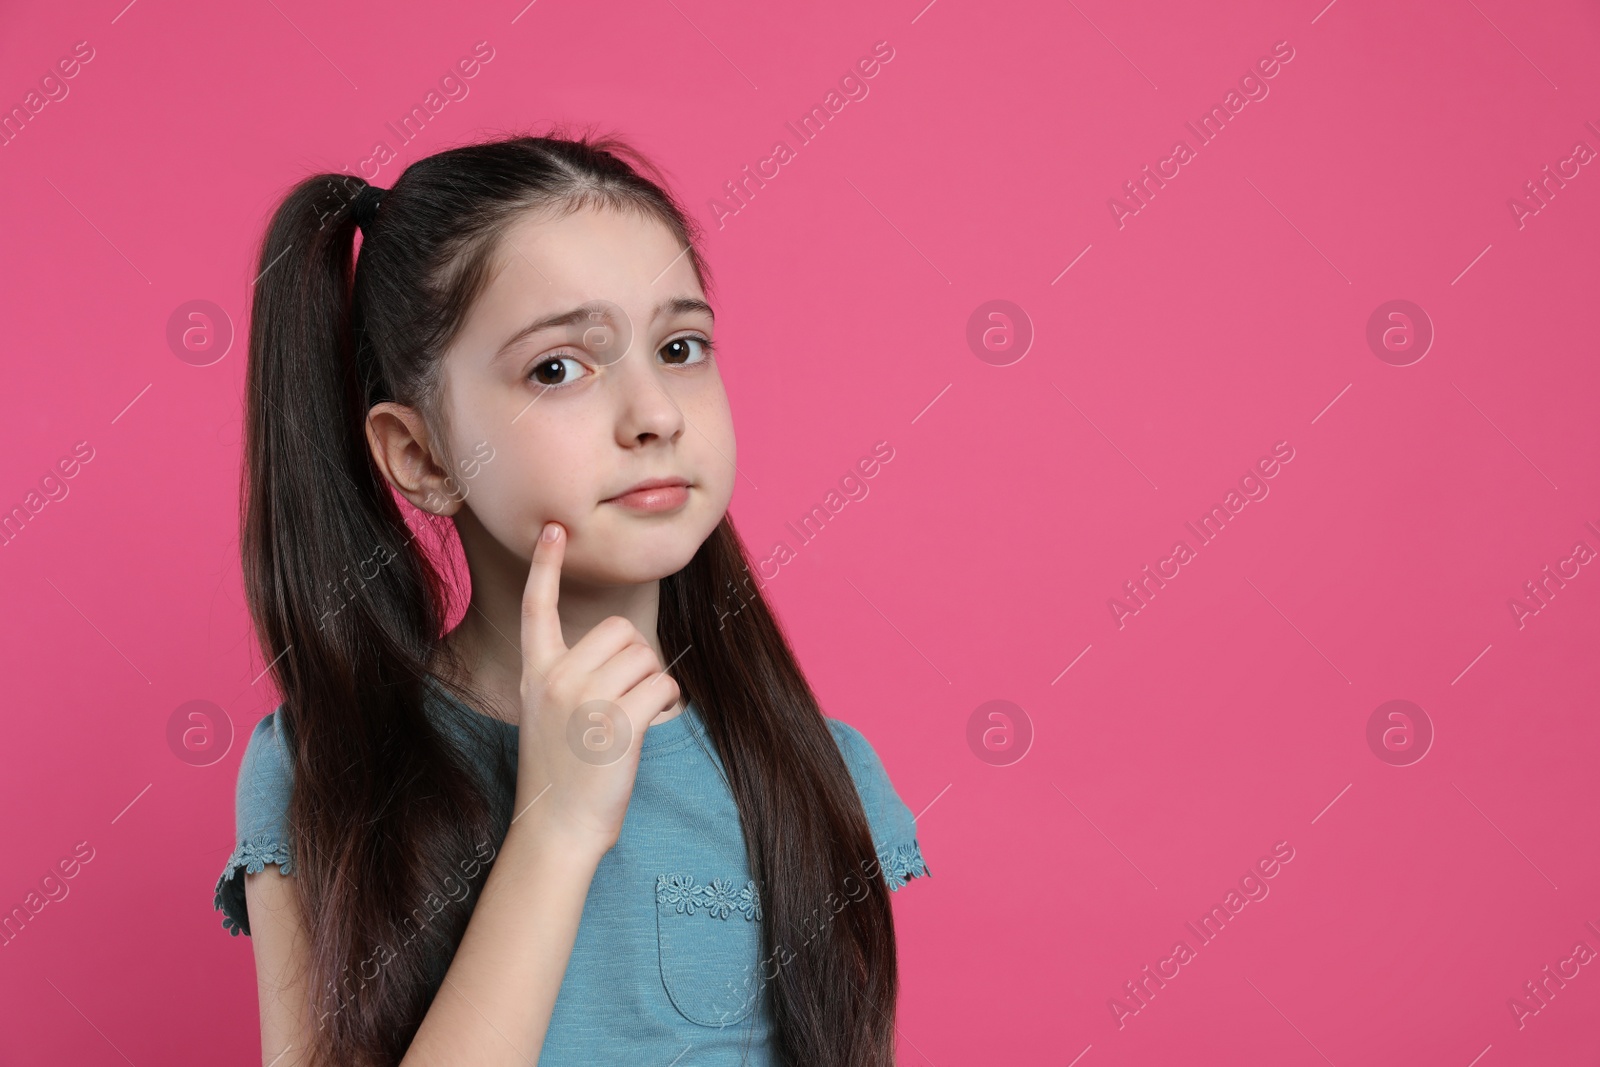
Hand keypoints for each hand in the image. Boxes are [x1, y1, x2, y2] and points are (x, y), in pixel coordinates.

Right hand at [511, 521, 679, 851]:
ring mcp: (584, 700)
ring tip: (632, 718)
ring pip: (646, 658)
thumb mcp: (549, 714)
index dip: (545, 566)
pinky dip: (667, 702)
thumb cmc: (562, 773)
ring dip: (653, 683)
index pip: (538, 608)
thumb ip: (571, 677)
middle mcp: (556, 679)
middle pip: (619, 631)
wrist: (557, 827)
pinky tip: (649, 724)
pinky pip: (662, 686)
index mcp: (537, 673)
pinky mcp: (615, 723)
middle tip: (624, 699)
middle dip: (636, 658)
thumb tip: (624, 650)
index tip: (554, 529)